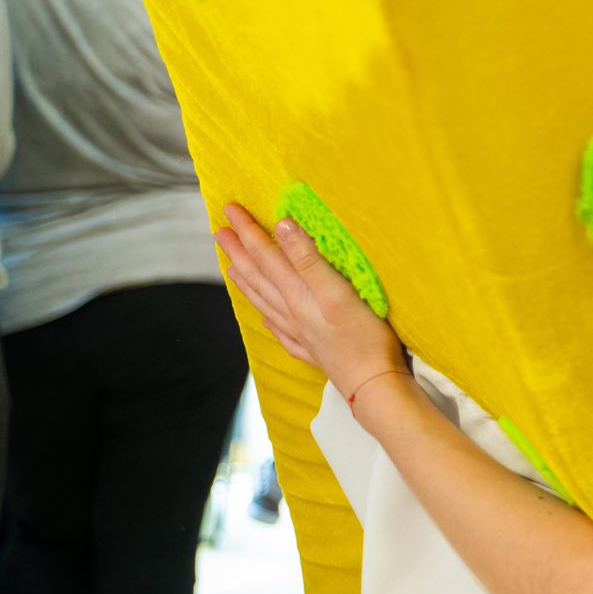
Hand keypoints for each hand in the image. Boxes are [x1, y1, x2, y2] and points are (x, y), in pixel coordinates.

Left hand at [215, 203, 406, 405]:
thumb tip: (283, 226)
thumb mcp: (339, 292)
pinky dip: (268, 317)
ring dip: (246, 280)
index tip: (230, 209)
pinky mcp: (311, 349)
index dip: (248, 231)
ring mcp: (299, 332)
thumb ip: (310, 260)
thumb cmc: (363, 337)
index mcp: (296, 294)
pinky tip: (266, 318)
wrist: (372, 384)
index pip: (265, 255)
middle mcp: (291, 312)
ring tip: (231, 267)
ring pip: (263, 301)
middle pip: (257, 276)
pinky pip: (279, 329)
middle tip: (220, 230)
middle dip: (238, 251)